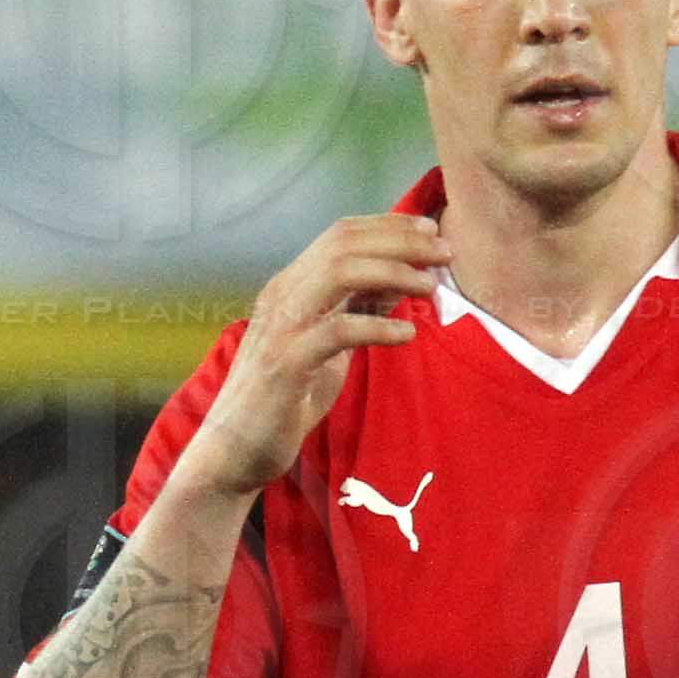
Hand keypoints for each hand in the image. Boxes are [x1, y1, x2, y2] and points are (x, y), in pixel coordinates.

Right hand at [168, 214, 446, 504]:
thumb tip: (399, 282)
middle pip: (344, 245)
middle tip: (445, 252)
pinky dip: (378, 327)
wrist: (233, 451)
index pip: (340, 235)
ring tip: (430, 287)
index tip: (432, 232)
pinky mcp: (285, 363)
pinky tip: (406, 334)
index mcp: (289, 288)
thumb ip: (355, 310)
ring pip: (339, 273)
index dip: (390, 226)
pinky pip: (338, 330)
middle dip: (401, 241)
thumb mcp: (327, 346)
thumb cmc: (283, 400)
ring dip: (393, 272)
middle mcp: (281, 297)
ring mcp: (280, 328)